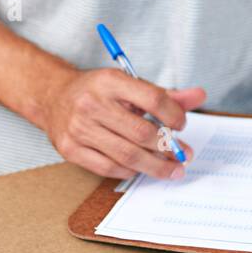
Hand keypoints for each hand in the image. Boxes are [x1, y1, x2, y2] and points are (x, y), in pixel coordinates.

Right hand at [41, 66, 206, 179]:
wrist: (53, 96)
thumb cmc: (98, 91)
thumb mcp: (128, 84)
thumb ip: (164, 94)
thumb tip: (199, 96)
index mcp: (109, 81)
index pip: (152, 99)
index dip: (174, 114)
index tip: (182, 125)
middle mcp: (92, 103)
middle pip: (141, 133)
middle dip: (168, 147)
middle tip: (184, 154)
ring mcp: (78, 128)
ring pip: (127, 155)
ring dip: (155, 166)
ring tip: (172, 168)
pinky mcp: (70, 150)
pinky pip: (109, 168)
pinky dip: (130, 171)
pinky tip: (142, 168)